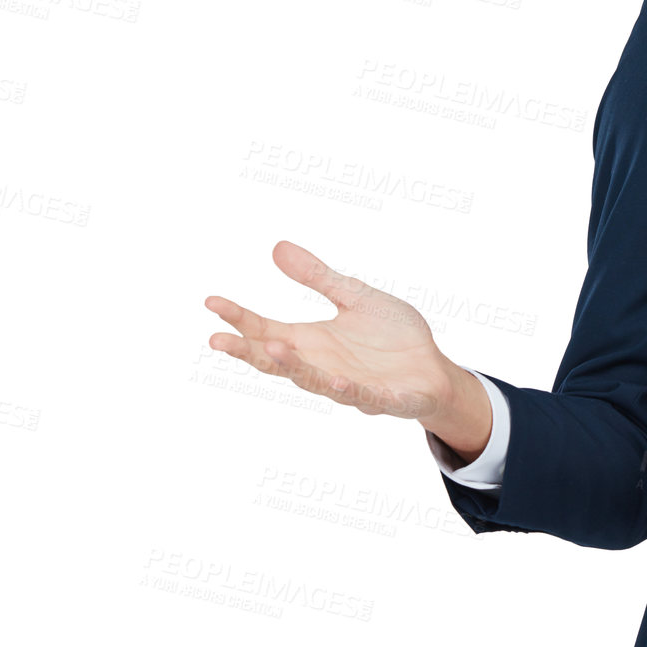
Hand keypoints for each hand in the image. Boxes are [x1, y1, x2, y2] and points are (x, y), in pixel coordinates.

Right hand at [206, 240, 457, 419]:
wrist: (435, 368)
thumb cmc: (392, 337)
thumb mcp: (355, 298)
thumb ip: (318, 278)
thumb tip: (277, 247)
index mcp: (313, 342)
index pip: (266, 330)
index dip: (240, 318)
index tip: (211, 301)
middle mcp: (323, 366)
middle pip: (277, 362)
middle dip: (248, 351)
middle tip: (216, 339)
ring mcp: (351, 386)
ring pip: (315, 380)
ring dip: (293, 367)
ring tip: (271, 347)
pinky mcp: (385, 398)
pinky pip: (365, 397)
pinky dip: (350, 391)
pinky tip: (337, 381)